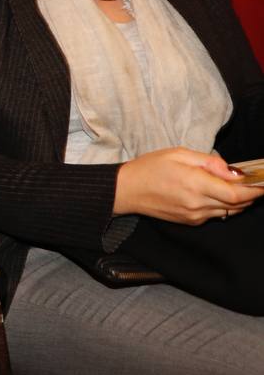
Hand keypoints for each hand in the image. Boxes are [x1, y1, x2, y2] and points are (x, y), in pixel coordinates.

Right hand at [115, 147, 259, 223]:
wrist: (126, 190)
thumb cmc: (149, 167)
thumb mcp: (178, 153)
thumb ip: (209, 162)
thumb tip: (234, 171)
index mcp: (195, 184)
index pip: (237, 193)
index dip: (256, 190)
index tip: (263, 183)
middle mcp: (197, 204)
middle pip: (237, 204)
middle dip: (251, 194)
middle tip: (256, 183)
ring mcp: (194, 215)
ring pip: (229, 211)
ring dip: (238, 201)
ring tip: (237, 187)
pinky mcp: (189, 221)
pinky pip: (215, 214)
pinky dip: (223, 205)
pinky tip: (218, 194)